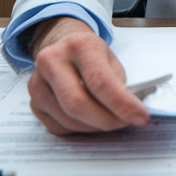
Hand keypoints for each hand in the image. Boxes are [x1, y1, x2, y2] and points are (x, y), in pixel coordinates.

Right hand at [26, 16, 149, 134]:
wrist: (62, 46)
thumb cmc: (90, 55)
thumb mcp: (110, 60)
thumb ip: (120, 84)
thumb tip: (133, 113)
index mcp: (78, 45)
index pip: (100, 81)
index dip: (122, 104)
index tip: (141, 117)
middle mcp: (52, 60)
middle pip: (78, 103)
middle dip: (107, 120)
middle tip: (125, 123)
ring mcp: (38, 82)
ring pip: (69, 120)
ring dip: (95, 127)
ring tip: (109, 118)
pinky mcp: (34, 103)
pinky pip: (60, 127)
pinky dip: (80, 129)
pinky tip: (89, 119)